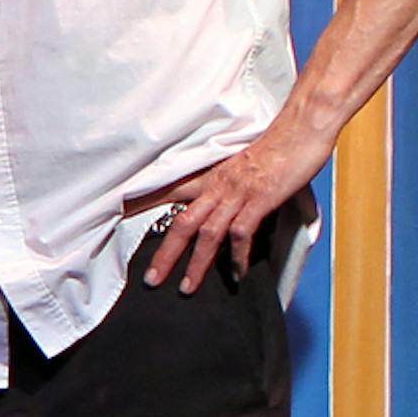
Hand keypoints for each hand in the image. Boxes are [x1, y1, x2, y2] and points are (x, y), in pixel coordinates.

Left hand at [142, 122, 328, 293]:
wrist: (300, 129)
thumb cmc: (276, 147)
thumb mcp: (242, 166)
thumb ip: (228, 186)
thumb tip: (222, 207)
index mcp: (211, 177)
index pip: (167, 190)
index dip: (141, 204)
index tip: (117, 216)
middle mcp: (218, 186)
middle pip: (183, 223)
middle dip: (167, 253)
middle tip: (153, 278)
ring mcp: (238, 193)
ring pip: (207, 233)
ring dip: (196, 263)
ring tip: (187, 287)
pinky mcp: (260, 199)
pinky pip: (241, 232)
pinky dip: (236, 256)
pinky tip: (235, 273)